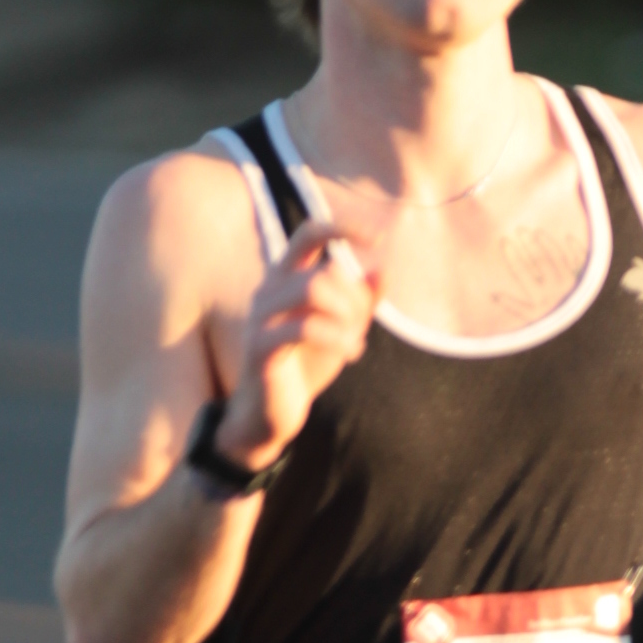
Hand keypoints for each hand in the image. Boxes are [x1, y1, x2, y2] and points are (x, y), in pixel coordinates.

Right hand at [217, 226, 376, 469]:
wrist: (269, 416)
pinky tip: (352, 354)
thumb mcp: (341, 330)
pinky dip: (338, 338)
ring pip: (314, 289)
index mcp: (285, 279)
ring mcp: (261, 318)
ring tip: (356, 341)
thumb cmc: (304, 367)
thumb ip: (361, 302)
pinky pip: (305, 327)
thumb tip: (381, 270)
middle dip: (355, 300)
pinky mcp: (260, 347)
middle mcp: (268, 290)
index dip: (343, 227)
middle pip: (324, 271)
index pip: (309, 233)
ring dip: (348, 316)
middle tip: (361, 328)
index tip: (378, 237)